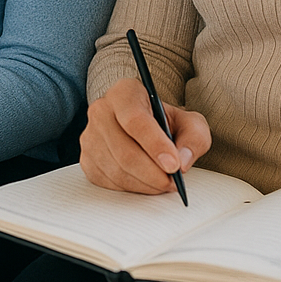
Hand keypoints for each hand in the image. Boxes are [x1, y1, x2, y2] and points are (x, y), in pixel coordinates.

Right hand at [79, 77, 210, 194]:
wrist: (145, 128)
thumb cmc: (166, 123)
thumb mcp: (189, 122)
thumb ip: (194, 137)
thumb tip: (182, 161)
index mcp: (125, 93)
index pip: (135, 120)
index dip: (155, 145)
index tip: (174, 165)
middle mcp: (101, 110)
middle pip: (125, 151)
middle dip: (153, 173)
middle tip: (173, 182)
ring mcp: (90, 136)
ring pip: (117, 170)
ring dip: (145, 184)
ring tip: (164, 183)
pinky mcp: (87, 160)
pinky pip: (109, 182)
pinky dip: (133, 189)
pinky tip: (147, 182)